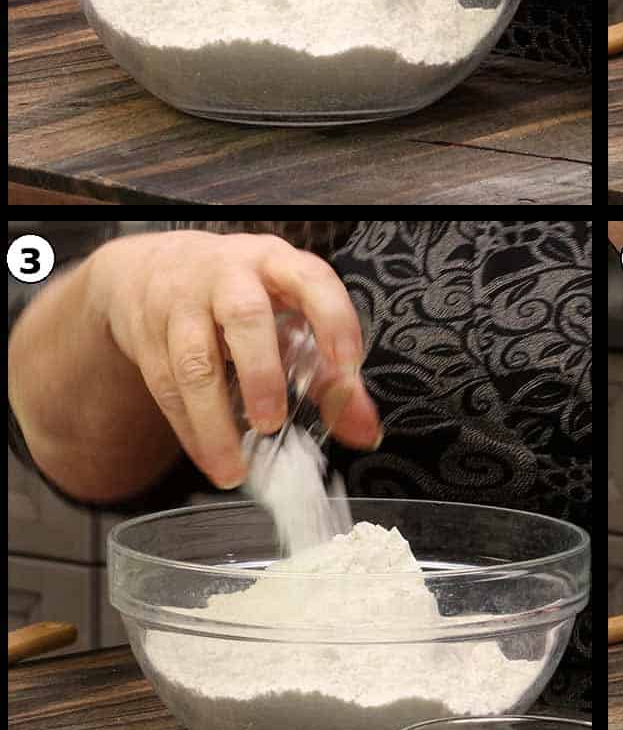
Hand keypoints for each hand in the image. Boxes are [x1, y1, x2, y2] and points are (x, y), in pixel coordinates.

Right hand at [90, 231, 378, 489]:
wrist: (153, 267)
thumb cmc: (242, 293)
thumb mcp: (290, 311)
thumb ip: (332, 373)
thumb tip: (366, 431)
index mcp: (277, 262)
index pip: (311, 279)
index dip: (333, 319)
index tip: (348, 366)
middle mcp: (228, 275)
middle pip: (243, 316)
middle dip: (260, 372)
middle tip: (272, 423)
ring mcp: (182, 304)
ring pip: (193, 361)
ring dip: (214, 420)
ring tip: (235, 467)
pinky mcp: (148, 337)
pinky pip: (166, 388)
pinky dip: (190, 430)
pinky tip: (210, 458)